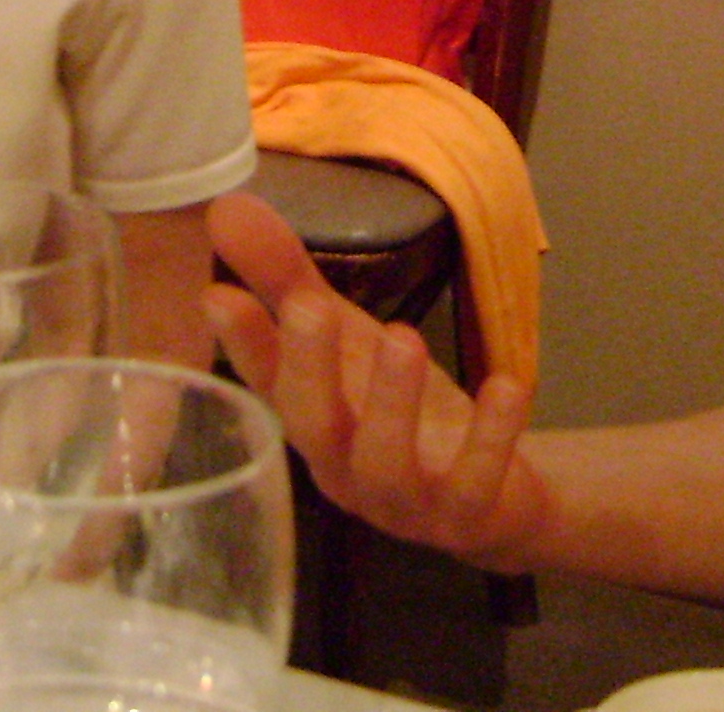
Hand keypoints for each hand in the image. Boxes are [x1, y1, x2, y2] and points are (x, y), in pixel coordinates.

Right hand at [203, 190, 551, 570]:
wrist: (495, 497)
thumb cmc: (401, 412)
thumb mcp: (350, 338)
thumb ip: (289, 279)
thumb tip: (227, 207)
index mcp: (311, 422)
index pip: (266, 384)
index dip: (242, 343)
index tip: (217, 294)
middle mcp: (344, 469)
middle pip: (313, 428)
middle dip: (308, 367)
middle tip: (307, 306)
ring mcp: (404, 501)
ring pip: (386, 464)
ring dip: (392, 402)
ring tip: (404, 336)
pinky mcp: (467, 515)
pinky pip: (474, 484)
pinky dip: (490, 437)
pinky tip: (507, 386)